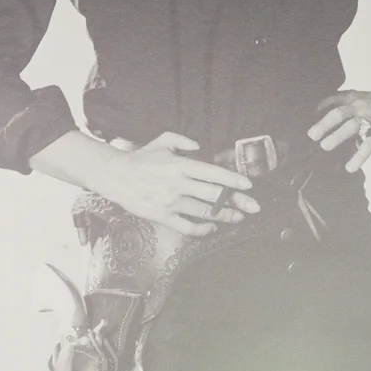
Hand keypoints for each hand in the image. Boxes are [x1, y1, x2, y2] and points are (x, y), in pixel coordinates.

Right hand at [89, 132, 258, 238]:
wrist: (115, 175)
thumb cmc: (140, 159)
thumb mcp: (161, 141)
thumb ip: (182, 140)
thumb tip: (199, 146)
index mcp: (180, 165)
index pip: (213, 173)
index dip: (233, 180)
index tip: (248, 185)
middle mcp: (178, 184)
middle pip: (214, 195)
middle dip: (237, 201)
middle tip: (254, 206)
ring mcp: (171, 202)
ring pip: (204, 212)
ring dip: (224, 216)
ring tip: (239, 217)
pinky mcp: (162, 216)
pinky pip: (187, 227)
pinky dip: (202, 230)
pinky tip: (211, 227)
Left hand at [308, 79, 370, 170]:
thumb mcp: (363, 98)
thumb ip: (347, 107)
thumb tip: (327, 121)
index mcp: (354, 98)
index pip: (333, 99)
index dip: (319, 106)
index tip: (306, 116)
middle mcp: (360, 106)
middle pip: (340, 113)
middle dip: (324, 124)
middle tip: (311, 135)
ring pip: (352, 126)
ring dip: (337, 136)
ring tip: (324, 146)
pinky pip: (369, 144)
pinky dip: (359, 156)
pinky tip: (351, 167)